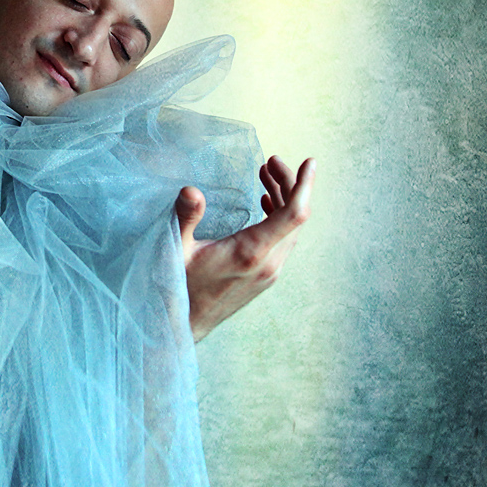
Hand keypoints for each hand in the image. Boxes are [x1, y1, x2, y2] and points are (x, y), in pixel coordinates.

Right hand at [176, 156, 314, 341]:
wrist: (185, 325)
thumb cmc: (178, 286)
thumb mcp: (177, 249)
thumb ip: (185, 218)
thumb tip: (191, 190)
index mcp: (251, 253)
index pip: (293, 215)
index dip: (304, 186)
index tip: (309, 162)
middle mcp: (268, 263)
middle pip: (295, 217)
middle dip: (288, 184)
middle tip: (270, 161)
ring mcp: (270, 272)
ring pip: (290, 229)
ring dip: (283, 199)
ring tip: (266, 174)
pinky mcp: (265, 276)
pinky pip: (284, 240)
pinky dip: (279, 217)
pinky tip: (265, 202)